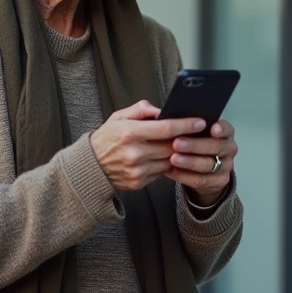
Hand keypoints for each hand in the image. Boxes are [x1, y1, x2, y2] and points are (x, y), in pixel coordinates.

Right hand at [90, 101, 207, 191]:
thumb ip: (140, 110)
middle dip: (188, 140)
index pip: (166, 128)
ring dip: (180, 154)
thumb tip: (162, 109)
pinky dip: (168, 165)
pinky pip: (162, 173)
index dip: (186, 125)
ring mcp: (137, 170)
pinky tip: (170, 157)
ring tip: (187, 145)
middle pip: (172, 146)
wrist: (91, 166)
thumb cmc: (107, 138)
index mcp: (130, 133)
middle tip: (200, 133)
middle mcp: (134, 153)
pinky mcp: (139, 182)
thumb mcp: (118, 117)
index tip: (200, 122)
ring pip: (170, 161)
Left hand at [167, 119, 237, 206]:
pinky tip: (171, 170)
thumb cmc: (199, 144)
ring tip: (173, 159)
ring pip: (208, 165)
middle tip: (177, 143)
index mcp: (225, 133)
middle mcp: (228, 149)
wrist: (207, 170)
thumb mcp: (199, 133)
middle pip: (215, 147)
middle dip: (195, 145)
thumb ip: (191, 126)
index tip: (212, 128)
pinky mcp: (219, 182)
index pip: (226, 129)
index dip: (221, 129)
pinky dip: (183, 176)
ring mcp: (226, 167)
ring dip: (189, 162)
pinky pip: (200, 180)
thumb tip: (171, 118)